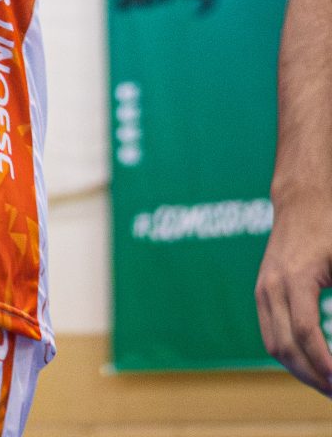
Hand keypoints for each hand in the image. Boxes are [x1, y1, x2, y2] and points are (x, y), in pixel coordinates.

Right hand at [256, 206, 331, 394]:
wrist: (301, 202)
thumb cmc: (329, 229)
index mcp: (294, 278)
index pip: (304, 332)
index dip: (323, 362)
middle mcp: (272, 286)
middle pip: (285, 346)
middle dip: (312, 376)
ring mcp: (263, 290)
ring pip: (273, 345)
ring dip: (299, 371)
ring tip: (327, 385)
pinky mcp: (262, 292)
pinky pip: (270, 334)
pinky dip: (289, 356)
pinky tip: (311, 365)